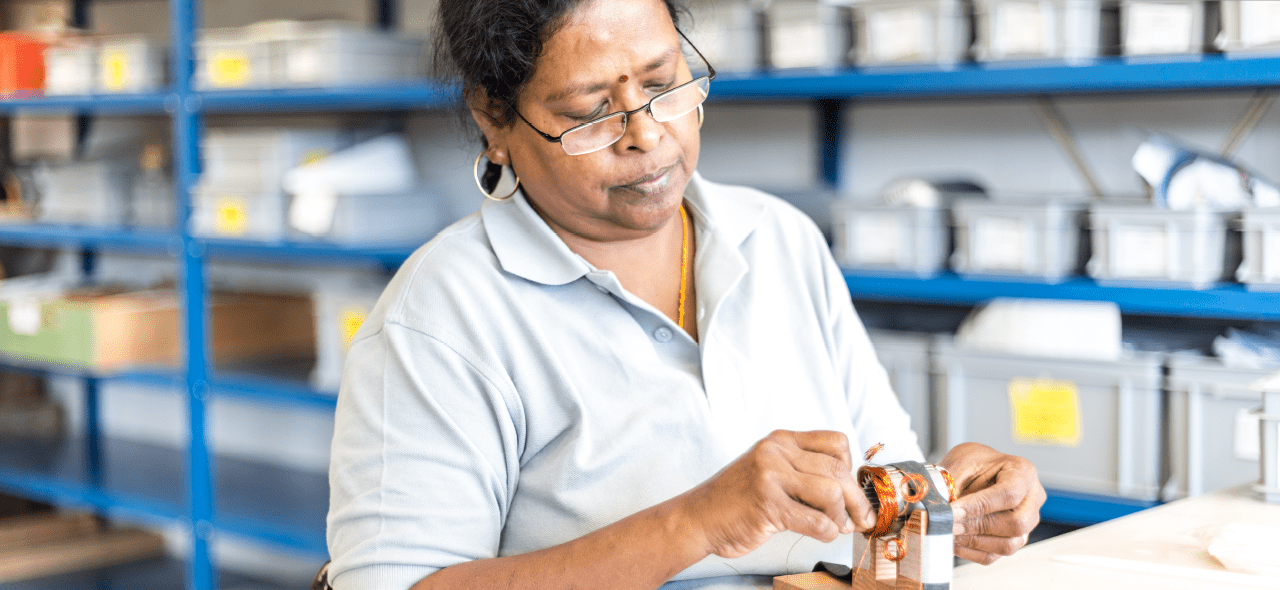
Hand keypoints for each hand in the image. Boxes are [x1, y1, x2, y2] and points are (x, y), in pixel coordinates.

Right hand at [677, 430, 876, 558]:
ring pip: (831, 492)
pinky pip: (816, 520)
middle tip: (860, 519)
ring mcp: (770, 476)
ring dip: (840, 516)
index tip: (851, 490)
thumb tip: (852, 492)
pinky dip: (827, 532)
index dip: (851, 468)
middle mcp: (776, 451)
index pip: (836, 442)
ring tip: (835, 526)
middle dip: (855, 499)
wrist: (699, 518)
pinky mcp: (767, 504)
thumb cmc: (739, 499)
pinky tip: (821, 534)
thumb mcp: (771, 470)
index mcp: (781, 440)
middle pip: (838, 469)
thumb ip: (804, 471)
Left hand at [939, 442, 1045, 564]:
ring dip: (973, 541)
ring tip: (948, 531)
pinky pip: (994, 555)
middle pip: (1016, 524)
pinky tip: (953, 541)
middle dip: (976, 526)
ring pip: (1008, 545)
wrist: (971, 472)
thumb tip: (940, 510)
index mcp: (1022, 471)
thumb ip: (952, 485)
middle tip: (948, 523)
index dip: (978, 506)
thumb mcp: (959, 463)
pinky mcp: (1013, 540)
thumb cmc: (970, 464)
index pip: (1009, 494)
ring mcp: (1026, 522)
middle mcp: (1032, 498)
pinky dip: (970, 551)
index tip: (952, 511)